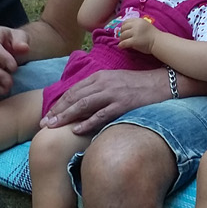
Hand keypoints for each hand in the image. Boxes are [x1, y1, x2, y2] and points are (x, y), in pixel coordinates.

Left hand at [40, 68, 168, 135]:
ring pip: (83, 105)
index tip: (48, 115)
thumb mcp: (115, 82)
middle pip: (74, 97)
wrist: (162, 84)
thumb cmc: (138, 86)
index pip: (73, 91)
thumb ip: (98, 89)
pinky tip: (76, 130)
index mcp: (99, 77)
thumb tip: (82, 103)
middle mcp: (103, 83)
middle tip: (43, 124)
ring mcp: (113, 94)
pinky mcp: (123, 105)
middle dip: (57, 111)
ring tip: (53, 127)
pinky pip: (101, 115)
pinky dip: (87, 122)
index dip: (58, 103)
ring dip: (66, 116)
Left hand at [117, 15, 157, 53]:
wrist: (159, 42)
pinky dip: (121, 45)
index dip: (123, 26)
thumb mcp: (145, 26)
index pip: (126, 21)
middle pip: (123, 28)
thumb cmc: (153, 35)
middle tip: (123, 38)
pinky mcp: (134, 41)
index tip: (124, 31)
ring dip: (121, 39)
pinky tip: (121, 47)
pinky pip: (124, 43)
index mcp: (139, 20)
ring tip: (123, 42)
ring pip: (123, 35)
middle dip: (122, 33)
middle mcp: (136, 25)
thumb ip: (136, 25)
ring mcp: (135, 33)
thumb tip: (125, 30)